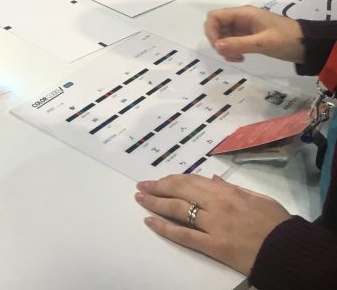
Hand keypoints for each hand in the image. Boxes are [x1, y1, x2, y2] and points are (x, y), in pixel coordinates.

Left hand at [135, 174, 290, 275]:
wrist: (289, 250)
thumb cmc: (277, 224)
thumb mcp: (258, 199)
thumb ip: (232, 189)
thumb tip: (212, 180)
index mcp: (228, 192)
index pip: (192, 181)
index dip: (172, 180)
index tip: (159, 179)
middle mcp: (218, 205)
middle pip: (180, 191)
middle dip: (158, 187)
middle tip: (142, 186)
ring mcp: (214, 225)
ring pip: (178, 209)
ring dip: (155, 202)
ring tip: (141, 199)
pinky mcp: (214, 246)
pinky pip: (184, 235)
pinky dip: (164, 228)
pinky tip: (150, 222)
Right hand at [204, 5, 304, 63]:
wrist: (308, 45)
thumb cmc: (287, 39)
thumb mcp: (263, 43)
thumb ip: (239, 44)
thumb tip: (216, 47)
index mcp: (243, 14)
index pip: (215, 17)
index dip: (211, 31)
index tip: (218, 47)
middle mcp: (241, 19)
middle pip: (217, 26)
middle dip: (218, 41)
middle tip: (229, 55)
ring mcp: (245, 28)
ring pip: (224, 35)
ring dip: (225, 47)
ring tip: (237, 58)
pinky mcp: (249, 37)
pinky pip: (233, 42)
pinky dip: (232, 50)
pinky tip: (241, 58)